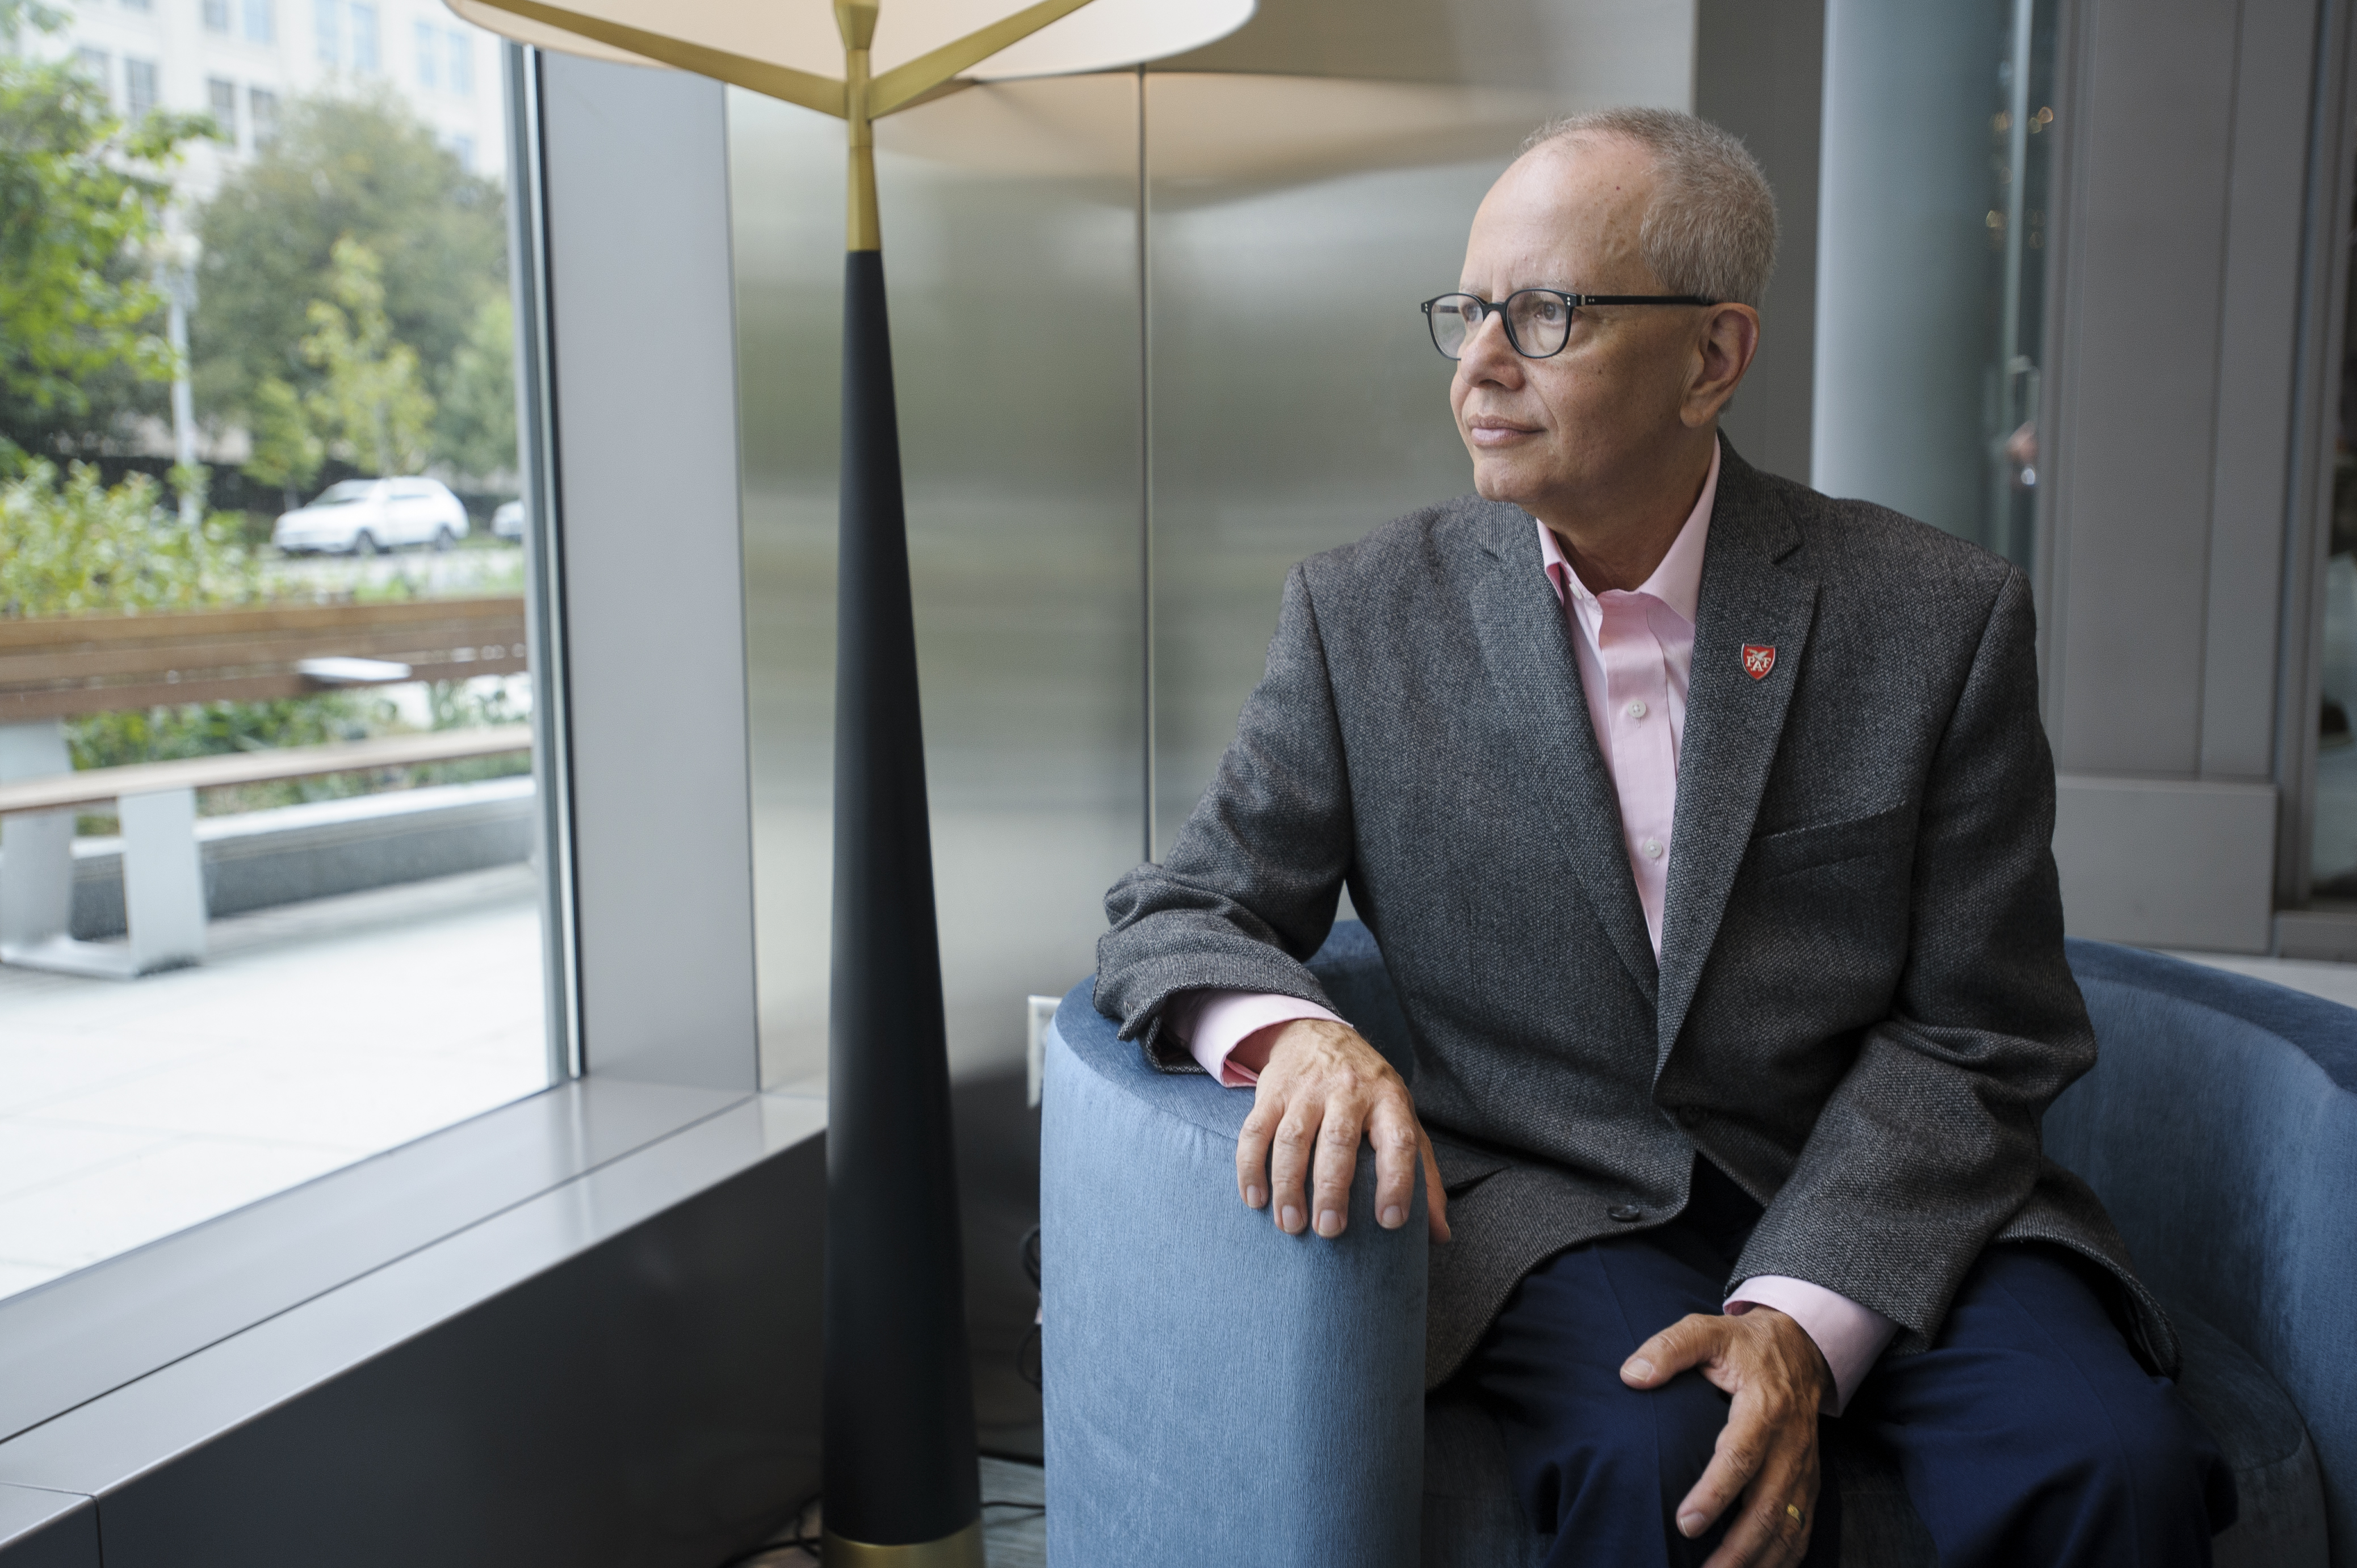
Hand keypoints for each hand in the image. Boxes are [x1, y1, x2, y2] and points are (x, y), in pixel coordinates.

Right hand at [1233, 1018, 1449, 1242]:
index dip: (1397, 1182)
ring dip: (1288, 1185)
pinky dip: (1251, 1167)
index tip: (1390, 1222)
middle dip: (1332, 1189)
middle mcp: (1348, 1090)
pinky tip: (1254, 1199)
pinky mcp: (1271, 1092)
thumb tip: (1439, 1234)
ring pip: (1292, 1138)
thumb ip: (1422, 1175)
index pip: (1399, 1140)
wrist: (1317, 1035)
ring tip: (1290, 1224)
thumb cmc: (1368, 1091)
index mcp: (1389, 1099)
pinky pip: (1255, 1130)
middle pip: (1339, 1141)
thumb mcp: (1402, 1119)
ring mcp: (1306, 1089)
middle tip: (1329, 1230)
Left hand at [1620, 1308, 1829, 1566]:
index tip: (1686, 1522)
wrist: (1801, 1348)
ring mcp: (1803, 1468)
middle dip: (1736, 1548)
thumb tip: (1631, 1375)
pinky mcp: (1809, 1482)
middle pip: (1767, 1507)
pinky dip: (1782, 1559)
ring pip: (1787, 1528)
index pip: (1740, 1456)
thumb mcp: (1706, 1331)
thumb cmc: (1745, 1345)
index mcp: (1763, 1407)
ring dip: (1757, 1562)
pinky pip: (1801, 1529)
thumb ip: (1669, 1348)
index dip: (1714, 1493)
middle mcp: (1789, 1444)